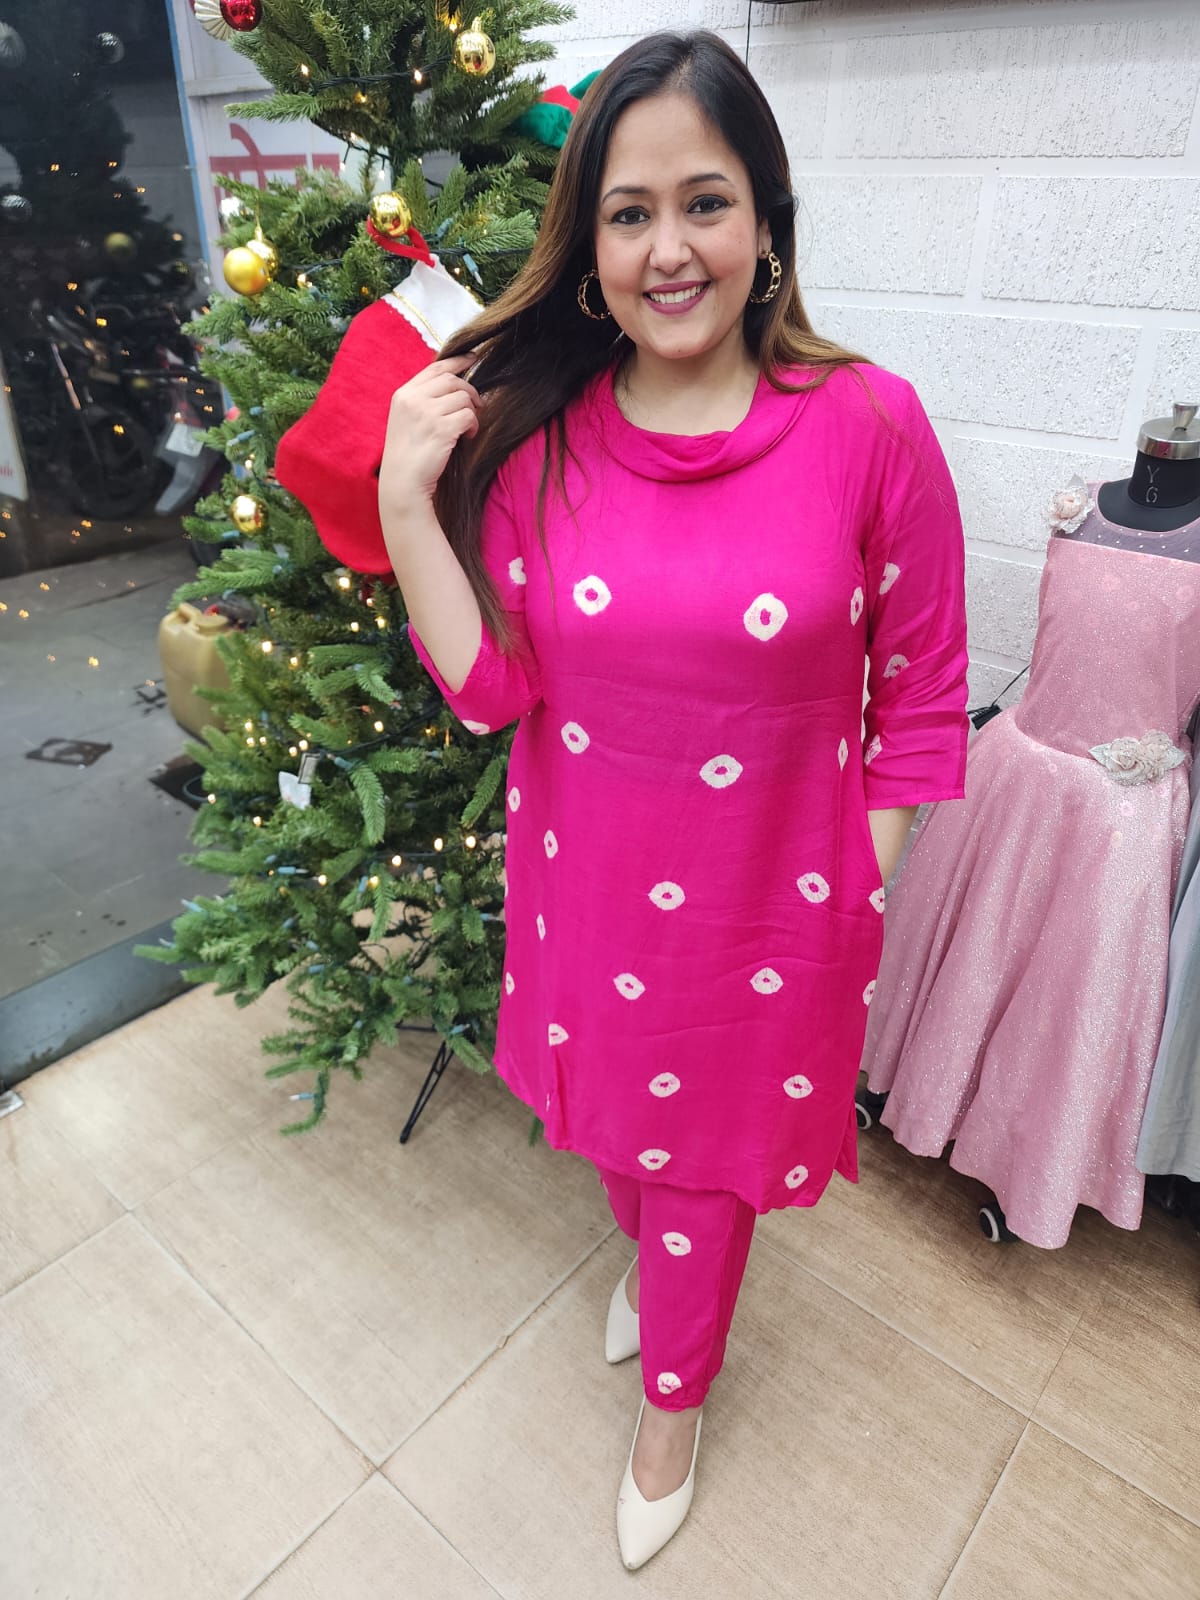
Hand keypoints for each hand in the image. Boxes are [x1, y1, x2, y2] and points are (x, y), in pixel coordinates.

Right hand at [379, 354, 478, 523]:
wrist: (402, 483)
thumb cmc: (408, 455)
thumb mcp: (406, 420)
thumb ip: (423, 401)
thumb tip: (453, 386)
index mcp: (403, 394)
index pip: (435, 368)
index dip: (458, 361)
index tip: (473, 358)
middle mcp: (413, 399)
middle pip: (452, 380)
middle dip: (470, 391)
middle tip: (478, 405)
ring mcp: (426, 413)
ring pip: (463, 398)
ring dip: (471, 412)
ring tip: (467, 428)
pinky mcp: (441, 429)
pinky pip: (468, 416)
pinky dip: (472, 426)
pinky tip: (467, 436)